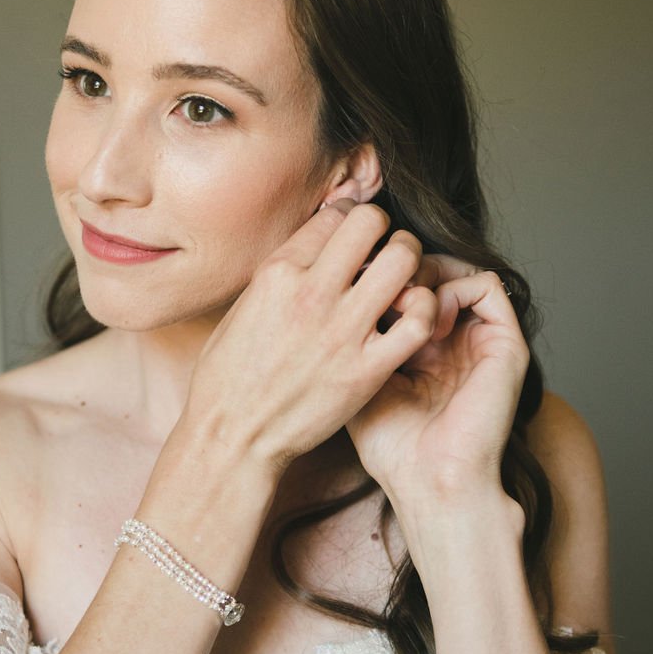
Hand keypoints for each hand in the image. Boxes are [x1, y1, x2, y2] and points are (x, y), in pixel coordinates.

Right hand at [182, 202, 438, 472]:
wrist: (232, 437)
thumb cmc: (229, 378)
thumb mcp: (243, 308)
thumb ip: (280, 276)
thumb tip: (314, 249)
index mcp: (276, 273)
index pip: (333, 216)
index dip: (348, 221)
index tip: (352, 240)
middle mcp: (310, 293)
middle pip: (372, 222)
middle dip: (384, 231)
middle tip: (384, 253)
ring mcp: (341, 331)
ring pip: (403, 260)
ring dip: (409, 262)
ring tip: (403, 281)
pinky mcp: (367, 369)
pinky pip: (419, 320)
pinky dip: (424, 310)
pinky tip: (411, 318)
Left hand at [346, 253, 529, 501]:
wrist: (430, 483)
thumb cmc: (392, 448)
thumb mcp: (359, 381)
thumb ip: (355, 337)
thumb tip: (336, 287)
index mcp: (423, 350)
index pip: (406, 287)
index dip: (380, 275)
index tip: (354, 285)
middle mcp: (455, 341)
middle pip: (433, 271)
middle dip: (401, 268)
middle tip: (376, 286)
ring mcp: (482, 342)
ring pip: (460, 271)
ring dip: (426, 275)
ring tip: (400, 304)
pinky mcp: (507, 345)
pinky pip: (488, 285)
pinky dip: (455, 288)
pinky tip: (429, 320)